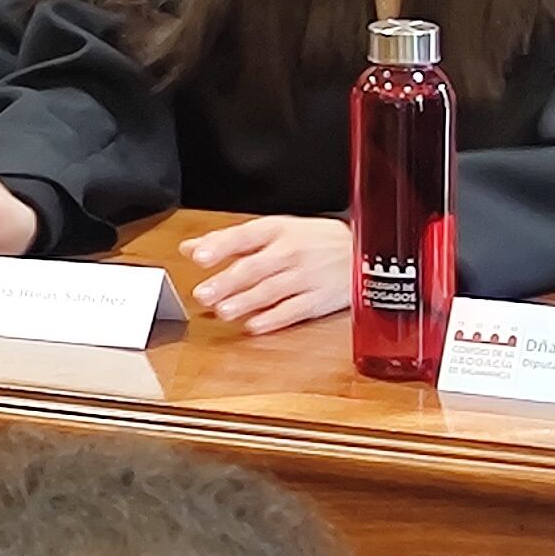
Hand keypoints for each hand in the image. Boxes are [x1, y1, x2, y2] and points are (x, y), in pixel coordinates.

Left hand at [185, 213, 352, 332]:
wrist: (363, 252)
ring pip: (272, 290)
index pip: (243, 236)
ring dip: (245, 302)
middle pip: (254, 268)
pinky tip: (255, 325)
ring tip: (223, 311)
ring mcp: (307, 276)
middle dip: (227, 282)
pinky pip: (295, 310)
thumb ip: (230, 242)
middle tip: (203, 294)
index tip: (199, 256)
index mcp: (276, 230)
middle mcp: (291, 251)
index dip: (220, 246)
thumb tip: (191, 248)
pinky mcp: (320, 299)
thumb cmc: (312, 240)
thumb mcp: (273, 231)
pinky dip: (274, 319)